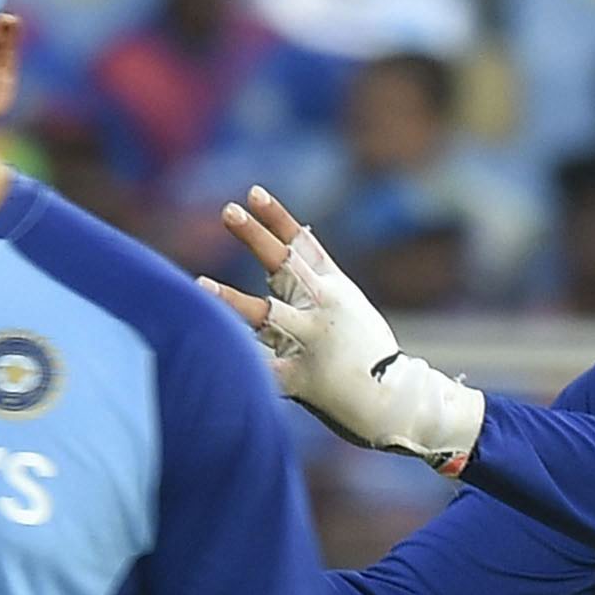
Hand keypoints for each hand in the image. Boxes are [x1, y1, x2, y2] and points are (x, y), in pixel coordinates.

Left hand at [202, 185, 484, 462]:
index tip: (252, 193)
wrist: (395, 400)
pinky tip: (212, 354)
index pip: (302, 244)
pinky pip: (264, 370)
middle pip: (285, 264)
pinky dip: (239, 365)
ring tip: (200, 284)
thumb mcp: (351, 305)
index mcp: (334, 288)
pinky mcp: (302, 378)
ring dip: (231, 300)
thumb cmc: (367, 350)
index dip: (277, 217)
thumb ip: (320, 275)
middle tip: (227, 211)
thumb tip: (298, 237)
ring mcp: (312, 342)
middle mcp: (322, 308)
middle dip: (255, 236)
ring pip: (267, 315)